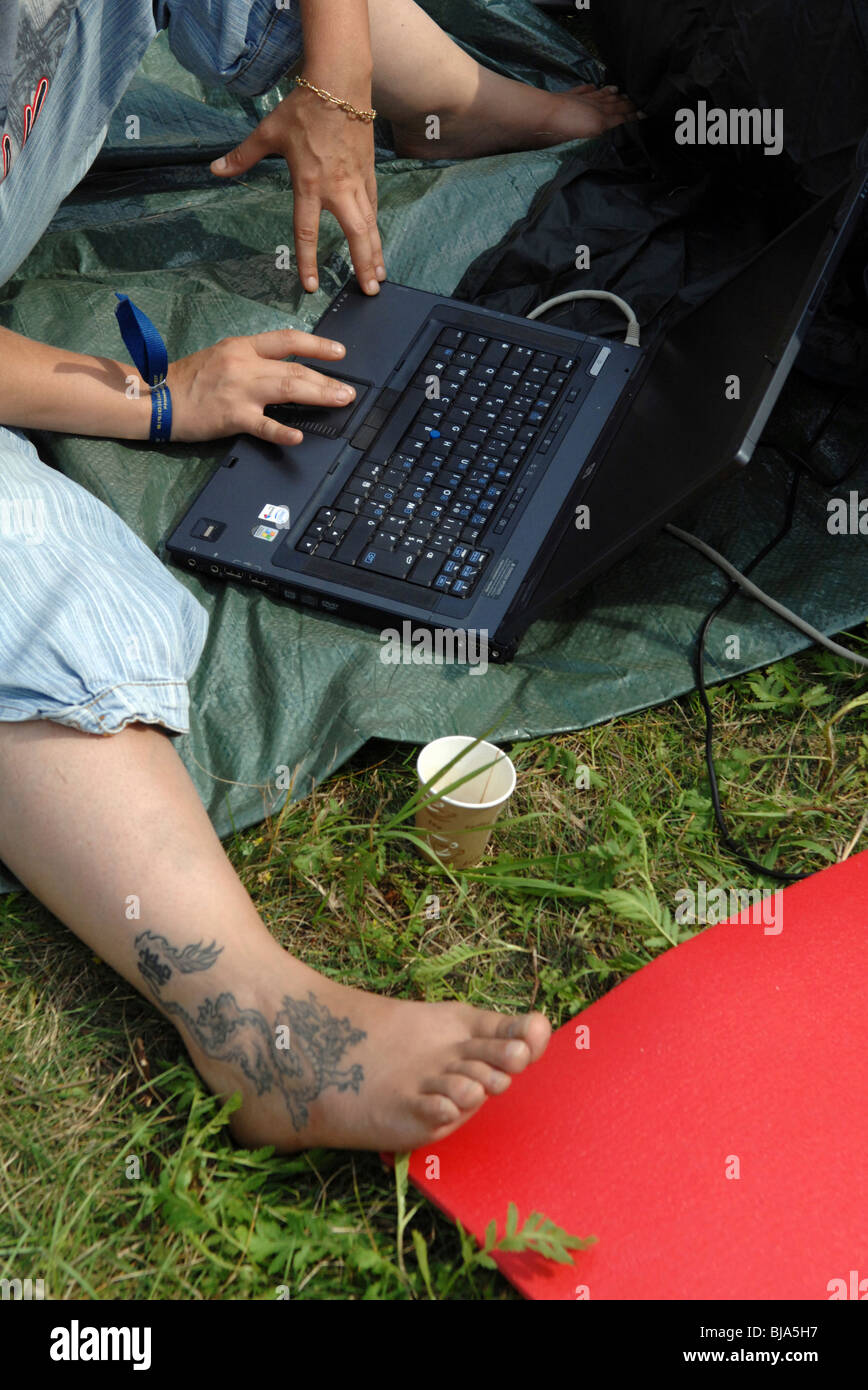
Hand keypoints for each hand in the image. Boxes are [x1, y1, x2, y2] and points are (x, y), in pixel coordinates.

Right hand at [166, 329, 353, 445]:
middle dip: (326, 379)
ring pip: (288, 388)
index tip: (339, 352)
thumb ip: (251, 361)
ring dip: (319, 395)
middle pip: (295, 368)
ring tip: (340, 401)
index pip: (287, 340)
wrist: (156, 397)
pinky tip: (298, 437)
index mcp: (242, 347)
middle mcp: (244, 364)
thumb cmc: (188, 380)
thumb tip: (283, 369)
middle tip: (349, 391)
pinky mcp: (232, 416)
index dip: (317, 345)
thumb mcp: (221, 357)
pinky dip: (282, 432)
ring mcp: (240, 390)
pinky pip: (262, 425)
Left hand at [211, 84, 385, 295]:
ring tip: (379, 277)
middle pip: (355, 234)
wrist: (339, 83)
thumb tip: (215, 169)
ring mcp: (356, 180)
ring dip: (376, 252)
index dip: (308, 261)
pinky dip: (375, 225)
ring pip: (370, 224)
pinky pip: (373, 205)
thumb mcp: (268, 132)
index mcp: (309, 183)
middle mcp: (337, 188)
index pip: (307, 231)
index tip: (311, 286)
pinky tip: (376, 240)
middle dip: (363, 264)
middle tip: (369, 291)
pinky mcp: (368, 171)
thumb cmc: (303, 108)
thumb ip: (243, 156)